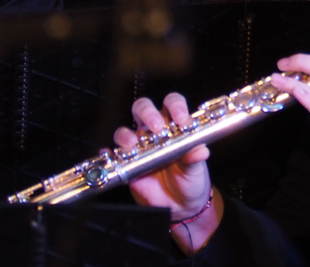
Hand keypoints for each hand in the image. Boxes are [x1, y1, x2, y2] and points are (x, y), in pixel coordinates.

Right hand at [114, 93, 222, 253]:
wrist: (181, 205)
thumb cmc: (191, 179)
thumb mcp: (196, 169)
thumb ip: (196, 158)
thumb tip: (201, 151)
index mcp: (175, 127)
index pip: (172, 104)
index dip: (175, 106)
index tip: (180, 118)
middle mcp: (154, 132)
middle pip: (144, 109)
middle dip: (148, 113)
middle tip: (156, 126)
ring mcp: (139, 147)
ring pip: (125, 131)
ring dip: (126, 135)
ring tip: (133, 144)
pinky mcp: (126, 164)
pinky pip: (113, 155)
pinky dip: (108, 153)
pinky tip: (110, 155)